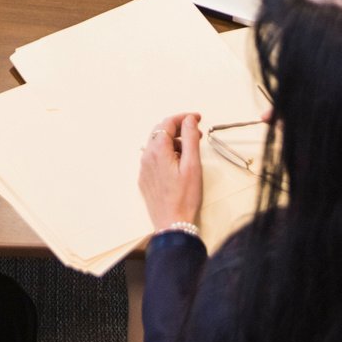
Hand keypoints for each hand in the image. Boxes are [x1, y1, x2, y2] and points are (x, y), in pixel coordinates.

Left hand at [138, 112, 204, 231]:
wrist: (173, 224)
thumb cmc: (185, 197)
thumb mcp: (192, 164)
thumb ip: (190, 138)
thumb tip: (189, 120)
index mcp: (158, 151)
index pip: (168, 123)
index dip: (183, 117)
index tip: (197, 118)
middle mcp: (146, 157)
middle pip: (160, 132)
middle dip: (178, 128)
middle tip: (197, 133)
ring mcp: (144, 169)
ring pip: (156, 145)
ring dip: (173, 141)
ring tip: (189, 150)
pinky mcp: (145, 179)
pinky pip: (153, 158)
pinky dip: (166, 153)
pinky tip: (178, 163)